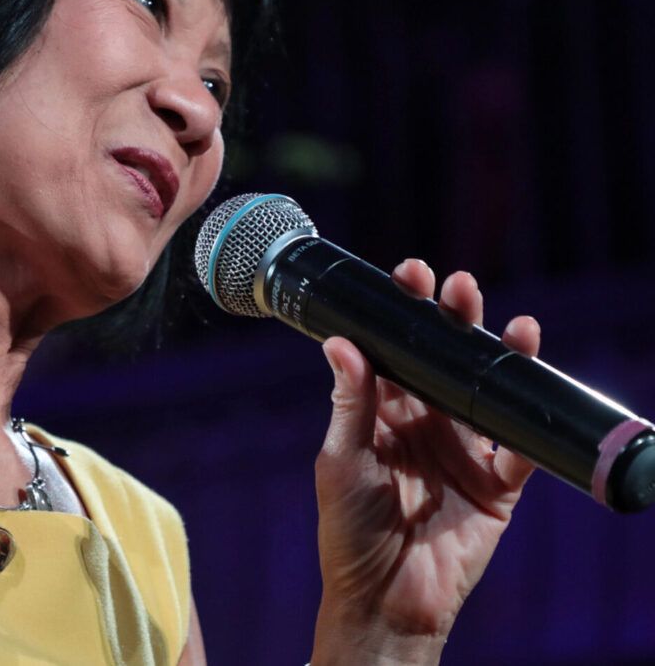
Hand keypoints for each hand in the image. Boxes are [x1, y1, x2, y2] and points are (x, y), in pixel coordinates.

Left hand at [310, 260, 539, 665]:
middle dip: (454, 320)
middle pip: (445, 360)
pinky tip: (534, 385)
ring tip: (510, 322)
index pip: (396, 350)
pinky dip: (530, 421)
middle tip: (459, 286)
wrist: (385, 601)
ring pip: (488, 392)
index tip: (410, 274)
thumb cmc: (349, 531)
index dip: (404, 312)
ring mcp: (463, 451)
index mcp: (382, 412)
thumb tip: (341, 342)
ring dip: (500, 355)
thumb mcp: (342, 462)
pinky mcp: (497, 485)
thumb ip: (350, 405)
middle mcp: (425, 423)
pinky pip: (520, 447)